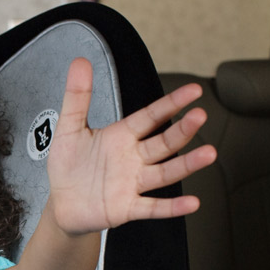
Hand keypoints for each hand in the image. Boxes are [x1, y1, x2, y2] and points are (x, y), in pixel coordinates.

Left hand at [47, 58, 216, 235]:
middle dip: (183, 130)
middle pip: (164, 143)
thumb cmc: (68, 166)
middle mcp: (133, 159)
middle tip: (201, 115)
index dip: (171, 104)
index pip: (151, 117)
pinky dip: (171, 207)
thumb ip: (77, 97)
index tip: (193, 90)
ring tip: (208, 154)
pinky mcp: (127, 208)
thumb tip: (80, 62)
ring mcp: (133, 184)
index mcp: (122, 136)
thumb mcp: (69, 129)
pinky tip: (192, 203)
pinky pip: (152, 207)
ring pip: (165, 172)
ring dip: (187, 164)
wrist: (61, 204)